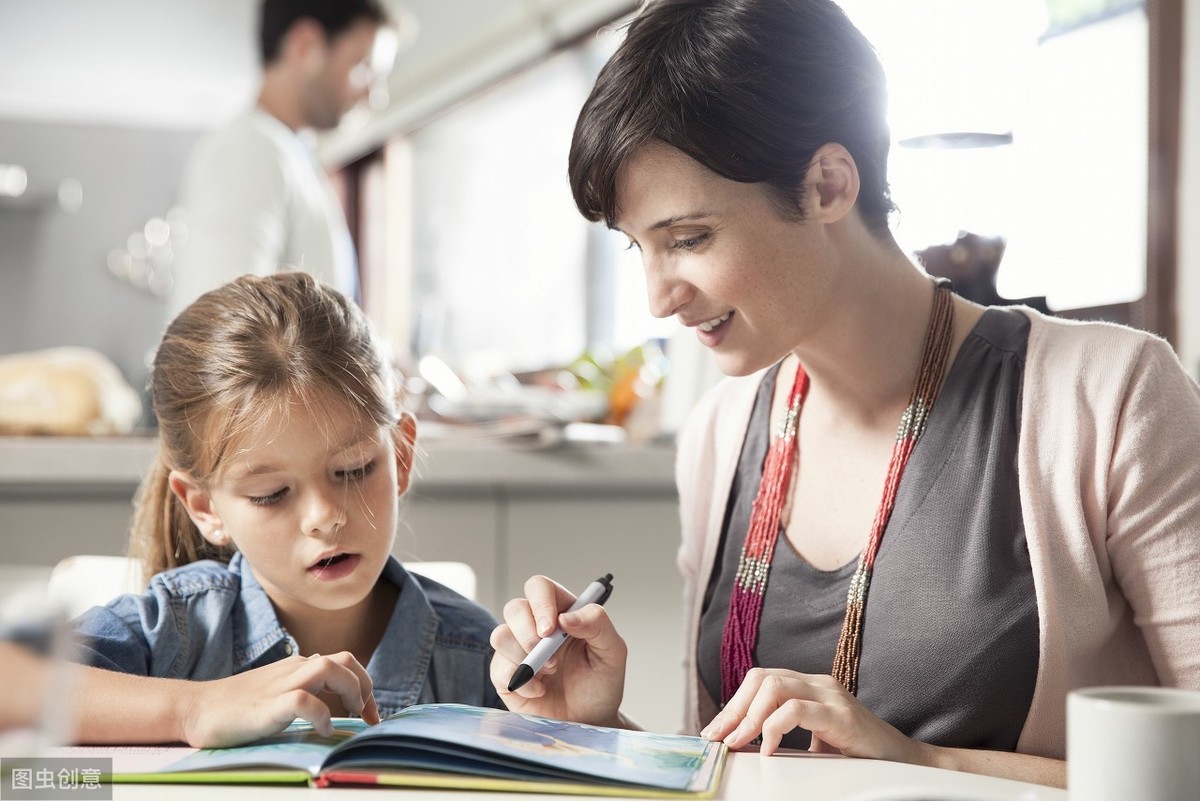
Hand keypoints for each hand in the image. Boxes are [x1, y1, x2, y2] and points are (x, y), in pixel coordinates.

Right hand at [181, 652, 379, 747]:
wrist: (195, 709)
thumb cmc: (236, 708)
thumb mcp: (278, 693)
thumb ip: (304, 690)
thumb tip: (336, 703)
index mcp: (298, 666)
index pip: (345, 661)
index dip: (365, 684)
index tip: (371, 715)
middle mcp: (293, 669)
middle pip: (345, 658)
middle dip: (366, 686)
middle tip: (367, 717)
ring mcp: (280, 685)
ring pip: (329, 668)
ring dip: (350, 691)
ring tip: (350, 717)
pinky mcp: (267, 706)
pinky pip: (304, 700)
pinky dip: (321, 714)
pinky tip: (322, 730)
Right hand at [489, 575, 626, 726]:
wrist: (591, 721)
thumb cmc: (601, 684)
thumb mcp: (613, 652)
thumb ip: (598, 625)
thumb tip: (567, 617)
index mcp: (561, 612)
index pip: (540, 588)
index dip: (541, 602)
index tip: (552, 628)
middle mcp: (536, 627)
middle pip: (514, 608)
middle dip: (529, 633)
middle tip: (553, 658)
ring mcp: (518, 650)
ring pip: (500, 635)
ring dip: (525, 657)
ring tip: (550, 673)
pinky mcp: (506, 675)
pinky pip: (499, 668)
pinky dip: (522, 681)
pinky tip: (540, 690)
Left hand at [700, 668, 927, 764]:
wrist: (906, 762)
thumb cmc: (860, 754)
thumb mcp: (815, 742)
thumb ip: (786, 736)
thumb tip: (744, 745)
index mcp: (808, 686)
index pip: (759, 681)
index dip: (733, 705)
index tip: (713, 732)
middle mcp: (817, 683)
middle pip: (760, 678)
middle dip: (733, 709)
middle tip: (717, 739)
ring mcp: (830, 695)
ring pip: (773, 687)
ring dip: (748, 717)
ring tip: (738, 743)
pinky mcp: (841, 715)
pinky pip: (795, 710)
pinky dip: (773, 728)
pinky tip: (768, 750)